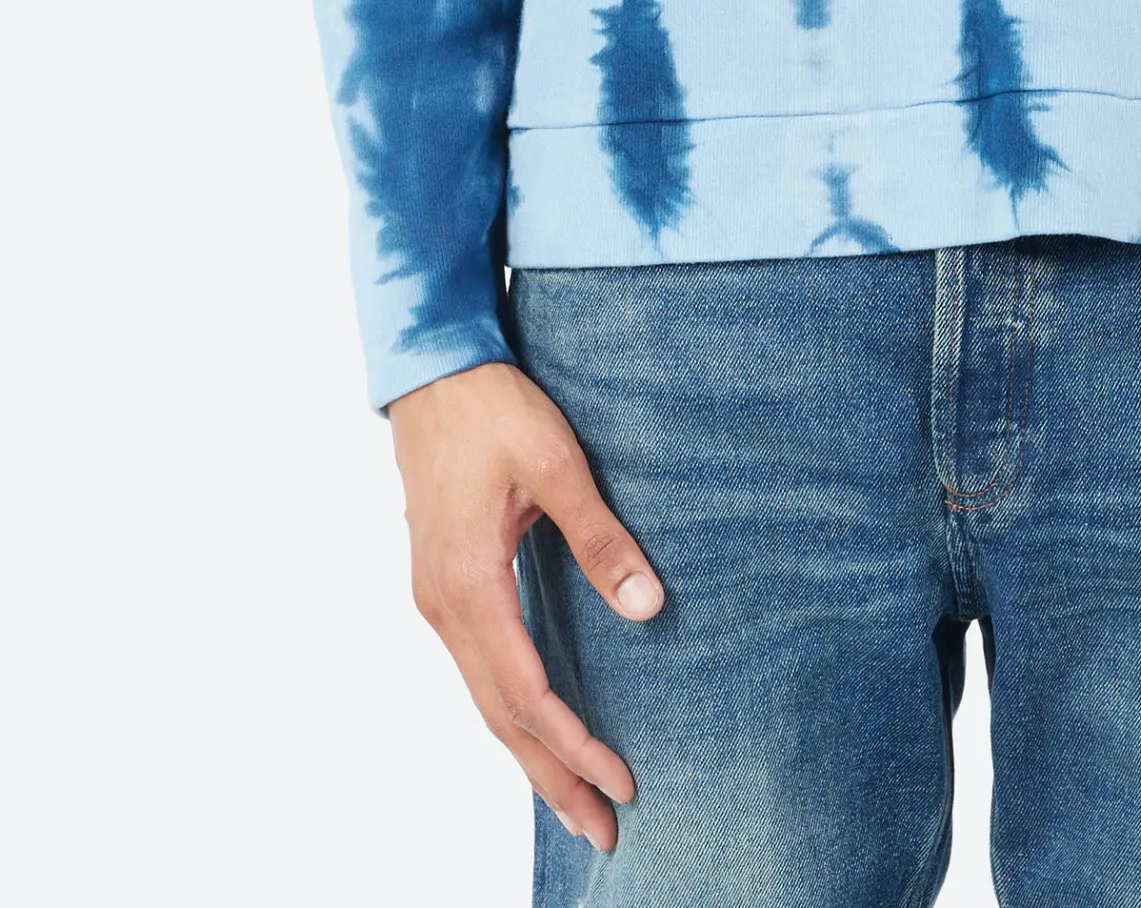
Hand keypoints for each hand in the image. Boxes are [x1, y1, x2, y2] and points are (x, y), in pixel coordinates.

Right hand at [388, 360, 663, 850]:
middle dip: (552, 776)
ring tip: (576, 798)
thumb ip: (601, 537)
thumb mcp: (557, 463)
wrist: (433, 371)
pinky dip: (510, 711)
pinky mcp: (443, 584)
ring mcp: (437, 598)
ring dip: (530, 751)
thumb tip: (647, 606)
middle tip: (603, 830)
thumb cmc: (493, 408)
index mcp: (469, 584)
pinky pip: (478, 669)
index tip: (621, 782)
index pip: (526, 692)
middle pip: (500, 716)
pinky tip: (537, 727)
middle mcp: (443, 606)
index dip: (574, 744)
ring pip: (485, 698)